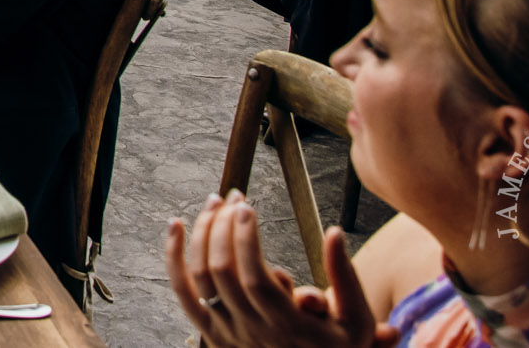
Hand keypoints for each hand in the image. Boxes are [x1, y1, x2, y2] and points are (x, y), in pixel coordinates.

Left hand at [165, 190, 389, 347]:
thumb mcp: (355, 320)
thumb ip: (344, 276)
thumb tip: (335, 231)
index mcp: (287, 327)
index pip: (255, 279)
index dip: (245, 240)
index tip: (247, 207)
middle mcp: (252, 331)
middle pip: (222, 272)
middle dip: (223, 226)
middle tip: (235, 196)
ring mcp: (227, 332)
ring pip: (200, 278)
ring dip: (201, 233)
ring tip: (214, 202)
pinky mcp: (211, 333)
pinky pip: (183, 293)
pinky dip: (173, 257)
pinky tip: (175, 225)